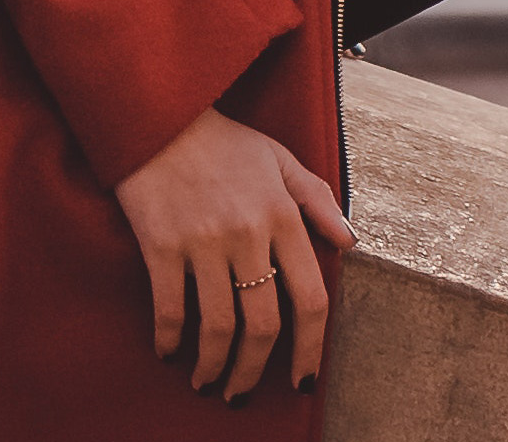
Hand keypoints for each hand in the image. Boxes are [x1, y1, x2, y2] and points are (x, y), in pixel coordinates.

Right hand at [113, 108, 354, 399]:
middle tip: (242, 393)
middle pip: (263, 324)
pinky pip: (170, 308)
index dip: (310, 348)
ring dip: (213, 366)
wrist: (157, 114)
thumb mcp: (278, 158)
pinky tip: (169, 353)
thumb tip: (350, 243)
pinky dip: (170, 340)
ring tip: (207, 383)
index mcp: (283, 215)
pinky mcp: (161, 244)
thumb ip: (317, 199)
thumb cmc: (221, 140)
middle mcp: (249, 233)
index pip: (310, 297)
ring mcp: (203, 241)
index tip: (302, 380)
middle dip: (255, 371)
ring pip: (217, 326)